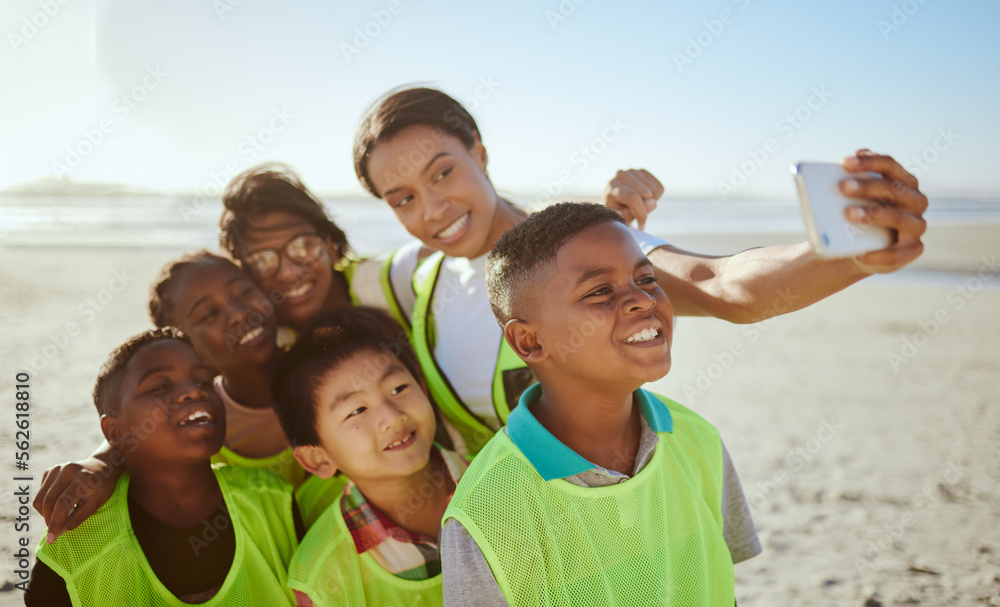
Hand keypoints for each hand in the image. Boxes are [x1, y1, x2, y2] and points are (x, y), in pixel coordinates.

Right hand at [34, 458, 116, 542]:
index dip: (55, 523)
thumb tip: (59, 532)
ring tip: (57, 518)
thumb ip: (78, 518)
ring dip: (45, 513)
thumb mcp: (96, 503)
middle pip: (48, 501)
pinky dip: (45, 503)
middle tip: (55, 531)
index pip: (62, 504)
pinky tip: (58, 504)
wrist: (103, 466)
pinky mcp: (50, 470)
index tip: (51, 539)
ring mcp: (57, 468)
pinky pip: (41, 492)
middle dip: (49, 520)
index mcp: (82, 479)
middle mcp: (68, 470)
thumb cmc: (102, 487)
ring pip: (40, 498)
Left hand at [603, 169, 663, 230]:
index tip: (642, 226)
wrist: (613, 203)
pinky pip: (659, 188)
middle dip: (645, 207)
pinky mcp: (642, 172)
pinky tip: (644, 199)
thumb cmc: (615, 213)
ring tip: (638, 205)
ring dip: (651, 202)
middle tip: (636, 213)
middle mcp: (620, 175)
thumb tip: (654, 202)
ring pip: (654, 190)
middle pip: (645, 193)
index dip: (641, 213)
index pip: (632, 197)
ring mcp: (632, 171)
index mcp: (612, 187)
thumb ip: (634, 213)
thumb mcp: (621, 218)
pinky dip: (655, 197)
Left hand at [840, 149, 927, 273]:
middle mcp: (915, 200)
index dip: (868, 162)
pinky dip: (878, 254)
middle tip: (843, 186)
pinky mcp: (912, 249)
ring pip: (897, 216)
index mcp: (902, 181)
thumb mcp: (854, 199)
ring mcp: (916, 225)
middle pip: (893, 188)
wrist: (860, 249)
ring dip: (873, 214)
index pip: (889, 165)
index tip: (845, 162)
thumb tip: (830, 180)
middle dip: (868, 186)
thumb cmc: (858, 216)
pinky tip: (861, 254)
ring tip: (849, 214)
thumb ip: (849, 185)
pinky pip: (897, 252)